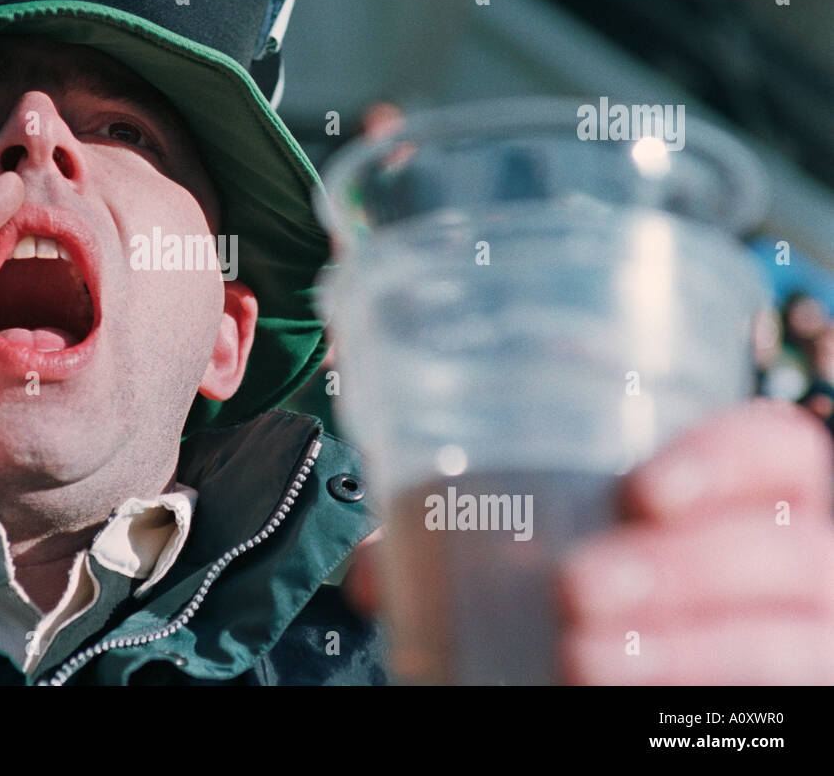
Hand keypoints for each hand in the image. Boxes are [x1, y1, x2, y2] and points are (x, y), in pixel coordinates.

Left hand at [341, 399, 833, 682]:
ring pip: (787, 642)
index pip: (776, 452)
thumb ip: (462, 539)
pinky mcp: (786, 706)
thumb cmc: (591, 591)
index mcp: (742, 499)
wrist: (601, 674)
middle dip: (683, 566)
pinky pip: (770, 708)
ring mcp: (803, 641)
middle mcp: (793, 565)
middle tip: (577, 587)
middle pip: (786, 549)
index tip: (640, 489)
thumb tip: (372, 571)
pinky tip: (630, 710)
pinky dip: (698, 700)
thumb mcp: (541, 548)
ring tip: (583, 658)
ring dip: (686, 649)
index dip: (724, 459)